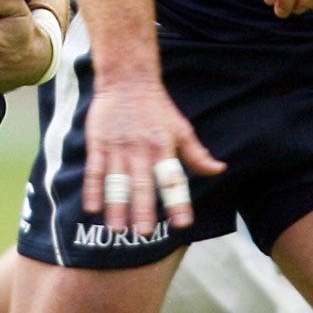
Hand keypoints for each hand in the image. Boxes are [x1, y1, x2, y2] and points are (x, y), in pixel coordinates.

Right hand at [81, 76, 223, 235]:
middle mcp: (141, 150)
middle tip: (144, 233)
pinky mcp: (99, 143)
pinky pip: (95, 170)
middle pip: (142, 184)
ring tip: (117, 229)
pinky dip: (93, 190)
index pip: (173, 179)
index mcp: (164, 147)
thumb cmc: (157, 108)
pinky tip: (92, 208)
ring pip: (117, 182)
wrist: (127, 80)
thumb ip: (197, 154)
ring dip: (117, 206)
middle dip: (143, 209)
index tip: (182, 224)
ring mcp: (118, 147)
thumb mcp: (181, 129)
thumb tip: (220, 170)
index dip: (178, 202)